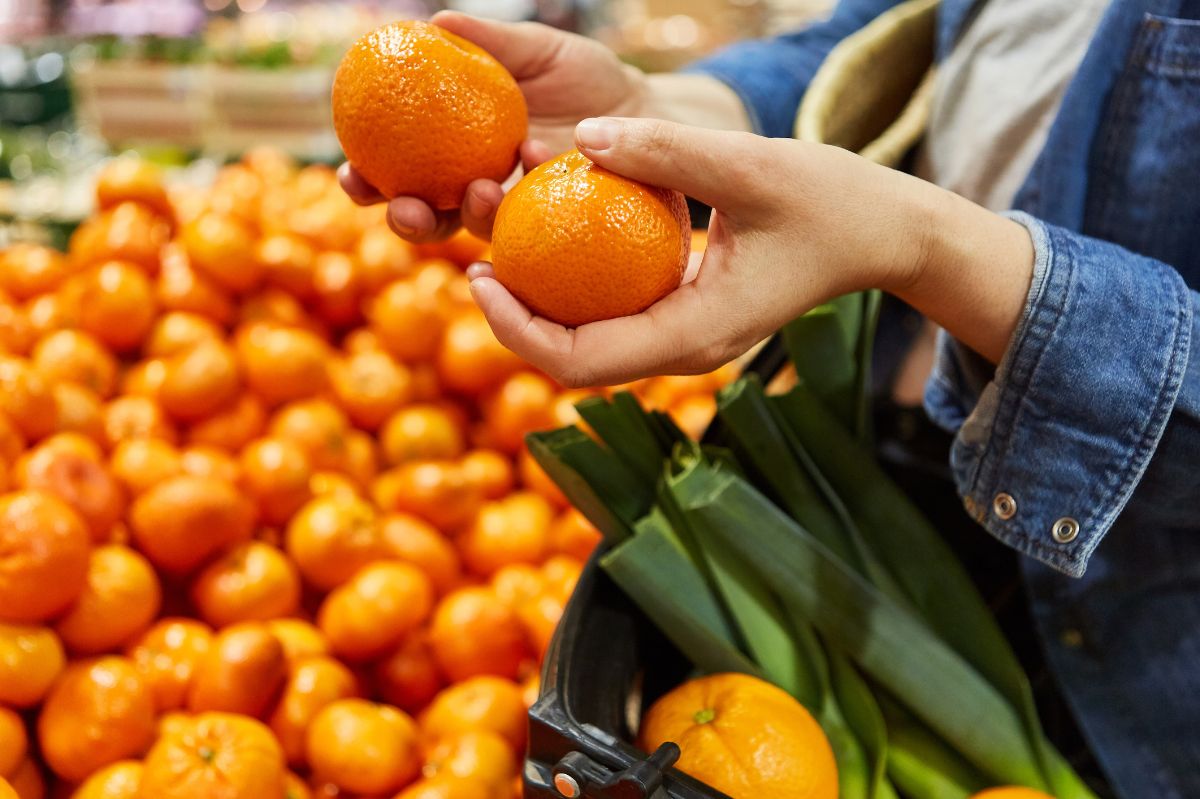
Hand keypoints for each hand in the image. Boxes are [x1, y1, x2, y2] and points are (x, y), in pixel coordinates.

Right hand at [338, 11, 646, 242]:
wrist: (644, 112)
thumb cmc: (586, 79)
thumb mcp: (538, 52)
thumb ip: (491, 43)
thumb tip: (436, 22)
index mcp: (455, 149)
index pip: (397, 169)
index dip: (366, 179)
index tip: (351, 174)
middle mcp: (476, 187)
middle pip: (425, 215)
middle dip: (404, 221)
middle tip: (403, 208)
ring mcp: (516, 210)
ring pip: (474, 231)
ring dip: (466, 219)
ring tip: (479, 190)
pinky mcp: (555, 223)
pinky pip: (531, 222)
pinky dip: (527, 195)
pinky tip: (532, 160)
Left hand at [467, 118, 1034, 386]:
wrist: (881, 233)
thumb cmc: (833, 204)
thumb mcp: (753, 168)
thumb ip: (668, 155)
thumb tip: (585, 138)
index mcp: (695, 336)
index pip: (580, 361)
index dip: (517, 329)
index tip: (479, 274)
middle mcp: (682, 350)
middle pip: (572, 361)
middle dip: (514, 320)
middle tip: (472, 258)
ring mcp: (684, 338)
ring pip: (588, 343)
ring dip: (539, 305)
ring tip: (497, 247)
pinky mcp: (685, 315)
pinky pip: (612, 313)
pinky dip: (573, 286)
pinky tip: (552, 236)